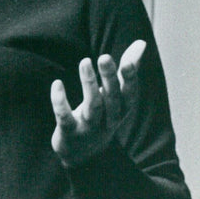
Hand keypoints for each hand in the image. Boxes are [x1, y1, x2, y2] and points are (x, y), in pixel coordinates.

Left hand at [50, 40, 144, 167]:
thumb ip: (126, 69)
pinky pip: (65, 117)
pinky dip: (60, 102)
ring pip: (92, 107)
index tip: (128, 61)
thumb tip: (142, 42)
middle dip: (109, 78)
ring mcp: (89, 127)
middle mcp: (108, 119)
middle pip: (111, 99)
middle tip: (105, 57)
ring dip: (89, 85)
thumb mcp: (116, 95)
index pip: (130, 94)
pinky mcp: (69, 132)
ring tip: (84, 62)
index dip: (130, 79)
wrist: (84, 156)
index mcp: (121, 109)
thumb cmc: (102, 115)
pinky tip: (57, 84)